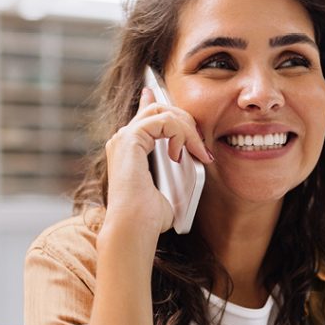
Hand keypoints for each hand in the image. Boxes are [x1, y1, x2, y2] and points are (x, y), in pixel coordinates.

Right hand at [105, 88, 212, 233]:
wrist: (136, 227)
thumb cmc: (151, 217)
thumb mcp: (172, 190)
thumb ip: (177, 172)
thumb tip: (195, 164)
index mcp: (130, 150)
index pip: (145, 116)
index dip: (157, 101)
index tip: (168, 96)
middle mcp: (123, 140)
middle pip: (158, 109)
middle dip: (186, 121)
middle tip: (201, 147)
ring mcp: (123, 138)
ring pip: (162, 112)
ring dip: (188, 129)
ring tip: (198, 153)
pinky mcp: (129, 139)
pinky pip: (162, 120)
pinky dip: (180, 133)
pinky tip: (181, 154)